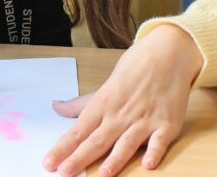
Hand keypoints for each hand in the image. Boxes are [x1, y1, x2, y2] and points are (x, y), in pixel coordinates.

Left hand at [43, 25, 203, 175]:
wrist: (167, 52)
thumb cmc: (134, 69)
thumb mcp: (104, 86)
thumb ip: (80, 104)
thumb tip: (55, 107)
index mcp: (103, 105)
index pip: (78, 130)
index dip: (63, 148)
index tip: (48, 163)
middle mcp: (121, 114)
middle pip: (98, 139)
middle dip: (80, 158)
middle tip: (64, 173)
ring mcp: (144, 119)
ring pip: (127, 142)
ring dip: (116, 159)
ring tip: (103, 174)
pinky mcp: (167, 123)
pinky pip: (160, 140)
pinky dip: (154, 151)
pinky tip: (148, 164)